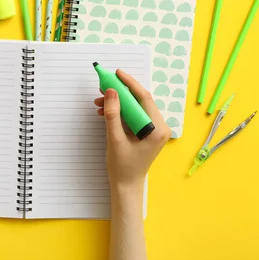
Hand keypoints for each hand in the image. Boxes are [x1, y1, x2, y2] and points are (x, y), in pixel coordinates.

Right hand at [94, 69, 170, 193]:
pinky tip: (105, 111)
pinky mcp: (146, 132)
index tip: (117, 73)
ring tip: (99, 102)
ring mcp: (154, 129)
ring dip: (117, 103)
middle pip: (139, 101)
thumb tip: (112, 92)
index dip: (130, 84)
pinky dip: (119, 111)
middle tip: (103, 87)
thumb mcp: (115, 139)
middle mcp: (160, 126)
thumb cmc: (122, 166)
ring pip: (135, 107)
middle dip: (120, 93)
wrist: (126, 186)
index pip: (144, 98)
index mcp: (157, 129)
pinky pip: (133, 115)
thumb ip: (113, 114)